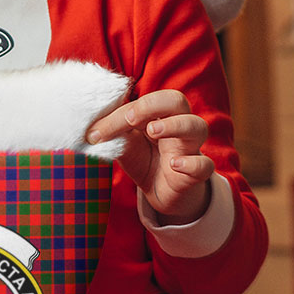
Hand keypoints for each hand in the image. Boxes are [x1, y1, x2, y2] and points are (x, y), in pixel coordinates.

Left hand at [86, 89, 212, 223]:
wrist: (162, 193)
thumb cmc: (145, 160)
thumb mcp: (125, 145)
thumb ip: (113, 133)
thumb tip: (89, 129)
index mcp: (159, 114)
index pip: (144, 102)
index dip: (120, 113)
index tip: (96, 132)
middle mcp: (178, 125)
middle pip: (177, 100)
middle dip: (153, 105)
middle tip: (130, 119)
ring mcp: (190, 148)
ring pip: (197, 126)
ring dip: (175, 125)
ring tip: (153, 131)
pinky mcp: (197, 173)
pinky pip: (204, 165)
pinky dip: (192, 163)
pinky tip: (174, 164)